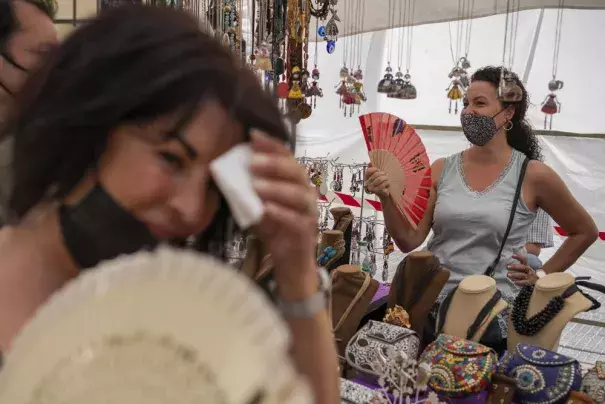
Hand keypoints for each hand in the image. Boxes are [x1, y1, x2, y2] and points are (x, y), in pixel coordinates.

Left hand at [250, 130, 318, 299]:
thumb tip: (231, 168)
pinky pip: (296, 220)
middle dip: (274, 165)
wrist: (290, 263)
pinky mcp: (307, 232)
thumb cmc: (276, 231)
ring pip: (298, 195)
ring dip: (276, 188)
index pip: (287, 157)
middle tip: (253, 162)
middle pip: (296, 172)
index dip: (272, 145)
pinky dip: (281, 213)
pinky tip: (265, 209)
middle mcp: (306, 194)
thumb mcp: (260, 206)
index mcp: (295, 183)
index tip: (253, 135)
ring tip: (255, 185)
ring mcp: (309, 213)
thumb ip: (252, 189)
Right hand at [364, 166, 389, 198]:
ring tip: (387, 179)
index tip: (379, 170)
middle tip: (386, 175)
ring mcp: (371, 188)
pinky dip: (387, 183)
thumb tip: (370, 162)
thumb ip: (372, 169)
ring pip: (380, 179)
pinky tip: (387, 184)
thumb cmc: (380, 183)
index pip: (368, 171)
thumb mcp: (376, 176)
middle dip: (383, 173)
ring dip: (386, 178)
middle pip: (376, 174)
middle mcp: (367, 183)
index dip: (375, 169)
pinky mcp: (376, 191)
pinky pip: (383, 184)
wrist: (383, 193)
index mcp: (366, 178)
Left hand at [507, 254, 538, 285]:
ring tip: (508, 275)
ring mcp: (529, 276)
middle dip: (515, 266)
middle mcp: (529, 270)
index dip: (519, 257)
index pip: (524, 259)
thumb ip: (519, 265)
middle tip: (508, 266)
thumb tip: (510, 260)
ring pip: (522, 275)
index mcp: (527, 265)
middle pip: (523, 267)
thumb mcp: (526, 268)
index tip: (512, 255)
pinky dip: (519, 282)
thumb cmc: (528, 273)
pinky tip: (514, 282)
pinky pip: (524, 282)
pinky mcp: (529, 282)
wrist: (539, 280)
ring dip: (515, 275)